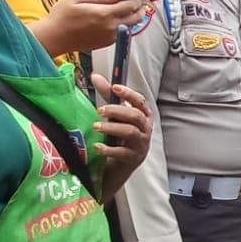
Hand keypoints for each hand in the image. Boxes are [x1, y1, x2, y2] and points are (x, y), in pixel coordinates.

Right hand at [45, 0, 147, 52]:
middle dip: (141, 8)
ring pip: (131, 26)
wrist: (54, 38)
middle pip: (136, 17)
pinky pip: (122, 33)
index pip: (130, 5)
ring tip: (132, 7)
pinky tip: (120, 17)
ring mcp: (109, 37)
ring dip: (134, 17)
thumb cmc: (61, 16)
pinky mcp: (106, 43)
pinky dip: (125, 24)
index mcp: (104, 14)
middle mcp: (111, 27)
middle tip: (141, 0)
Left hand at [90, 75, 151, 201]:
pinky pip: (122, 152)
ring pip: (130, 132)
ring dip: (112, 128)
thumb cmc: (118, 137)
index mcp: (143, 117)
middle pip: (135, 116)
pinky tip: (97, 146)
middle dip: (117, 111)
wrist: (118, 166)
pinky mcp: (133, 159)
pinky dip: (108, 149)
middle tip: (100, 111)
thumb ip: (107, 97)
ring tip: (96, 126)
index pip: (140, 102)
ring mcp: (141, 145)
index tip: (115, 88)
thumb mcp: (114, 116)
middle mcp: (145, 130)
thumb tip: (95, 75)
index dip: (129, 94)